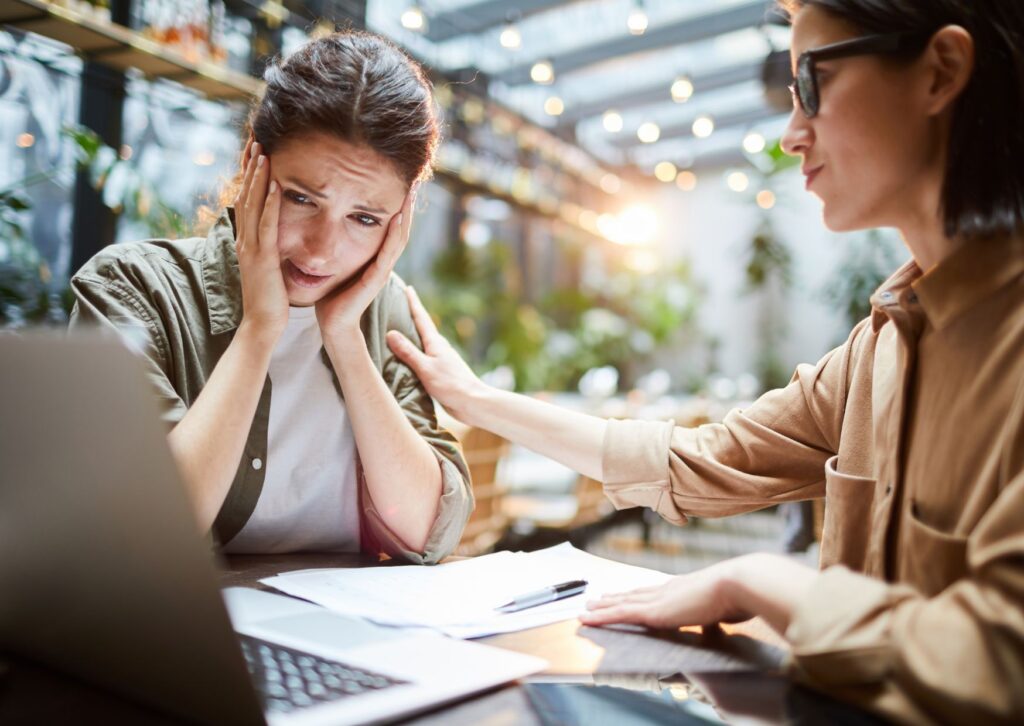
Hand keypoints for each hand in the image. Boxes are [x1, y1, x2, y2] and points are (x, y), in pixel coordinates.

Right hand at [233, 137, 286, 344]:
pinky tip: (275, 185)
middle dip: (250, 167)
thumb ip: (267, 249)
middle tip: (255, 140)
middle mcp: (245, 240)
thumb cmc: (269, 300)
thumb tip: (272, 236)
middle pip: (245, 195)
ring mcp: (251, 248)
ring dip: (258, 177)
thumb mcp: (267, 268)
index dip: (249, 175)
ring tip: (263, 152)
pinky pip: (267, 226)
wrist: (262, 326)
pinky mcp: (263, 258)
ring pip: (253, 205)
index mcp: (247, 241)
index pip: (247, 201)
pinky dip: (270, 204)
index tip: (254, 152)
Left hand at [316, 186, 415, 342]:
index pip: (391, 227)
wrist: (333, 324)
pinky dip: (394, 234)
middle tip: (415, 181)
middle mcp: (383, 262)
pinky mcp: (376, 279)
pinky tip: (398, 217)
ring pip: (400, 237)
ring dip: (406, 214)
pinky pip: (388, 252)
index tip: (401, 182)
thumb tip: (327, 223)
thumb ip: (339, 247)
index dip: (398, 206)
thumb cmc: (332, 296)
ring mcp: (382, 270)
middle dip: (408, 205)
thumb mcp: (337, 264)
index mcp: (375, 258)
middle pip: (402, 228)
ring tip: (411, 192)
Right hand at [386, 285, 484, 421]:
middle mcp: (438, 347)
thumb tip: (391, 333)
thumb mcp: (425, 368)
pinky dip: (414, 350)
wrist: (473, 403)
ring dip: (412, 333)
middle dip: (411, 314)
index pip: (421, 318)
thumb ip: (408, 352)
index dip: (413, 302)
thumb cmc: (450, 385)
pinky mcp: (440, 371)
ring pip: (423, 341)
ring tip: (400, 327)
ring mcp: (440, 359)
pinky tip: (409, 356)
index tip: (407, 287)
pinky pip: (423, 355)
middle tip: (400, 302)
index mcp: (435, 343)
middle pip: (422, 326)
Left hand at [579, 553, 818, 634]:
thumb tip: (725, 617)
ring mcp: (660, 599)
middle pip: (635, 593)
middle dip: (616, 597)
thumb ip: (721, 611)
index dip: (640, 593)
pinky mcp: (654, 611)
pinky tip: (587, 617)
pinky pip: (620, 614)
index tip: (629, 594)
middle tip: (597, 599)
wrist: (740, 583)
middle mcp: (668, 589)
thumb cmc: (742, 594)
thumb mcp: (729, 605)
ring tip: (587, 607)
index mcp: (685, 587)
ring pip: (623, 602)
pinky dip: (601, 616)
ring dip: (604, 606)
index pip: (656, 591)